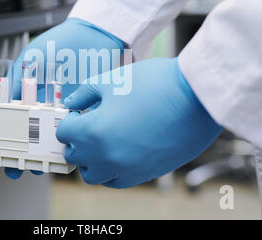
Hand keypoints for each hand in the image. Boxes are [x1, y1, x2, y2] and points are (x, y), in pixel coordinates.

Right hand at [0, 18, 123, 178]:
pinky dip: (67, 141)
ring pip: (50, 138)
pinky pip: (73, 130)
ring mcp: (63, 109)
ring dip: (43, 153)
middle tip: (14, 166)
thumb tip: (8, 102)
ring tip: (35, 163)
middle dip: (21, 153)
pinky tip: (60, 151)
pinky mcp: (83, 110)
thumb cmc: (61, 42)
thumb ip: (17, 78)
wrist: (95, 36)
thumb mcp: (31, 57)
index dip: (1, 138)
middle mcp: (45, 104)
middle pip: (29, 135)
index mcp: (28, 93)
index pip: (10, 121)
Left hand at [56, 57, 222, 187]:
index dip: (70, 120)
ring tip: (102, 141)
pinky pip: (117, 181)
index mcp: (94, 132)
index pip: (64, 134)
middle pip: (75, 158)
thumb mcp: (112, 80)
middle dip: (77, 141)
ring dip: (91, 160)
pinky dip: (111, 170)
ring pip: (94, 175)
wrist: (197, 98)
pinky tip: (120, 151)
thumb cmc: (155, 84)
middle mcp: (107, 157)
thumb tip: (71, 104)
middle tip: (88, 126)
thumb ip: (84, 94)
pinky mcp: (146, 174)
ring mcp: (127, 169)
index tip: (79, 113)